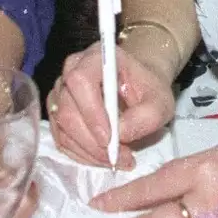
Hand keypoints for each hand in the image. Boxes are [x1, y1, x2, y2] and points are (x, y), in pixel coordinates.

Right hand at [48, 39, 175, 168]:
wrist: (139, 85)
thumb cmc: (149, 90)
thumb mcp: (160, 103)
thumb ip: (145, 117)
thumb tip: (120, 134)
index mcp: (96, 58)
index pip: (80, 82)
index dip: (91, 113)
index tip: (110, 140)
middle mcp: (71, 70)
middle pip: (67, 110)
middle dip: (92, 142)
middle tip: (119, 158)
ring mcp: (60, 90)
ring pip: (62, 127)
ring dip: (88, 151)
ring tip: (116, 159)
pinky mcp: (57, 111)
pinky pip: (60, 137)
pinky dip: (80, 153)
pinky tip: (100, 158)